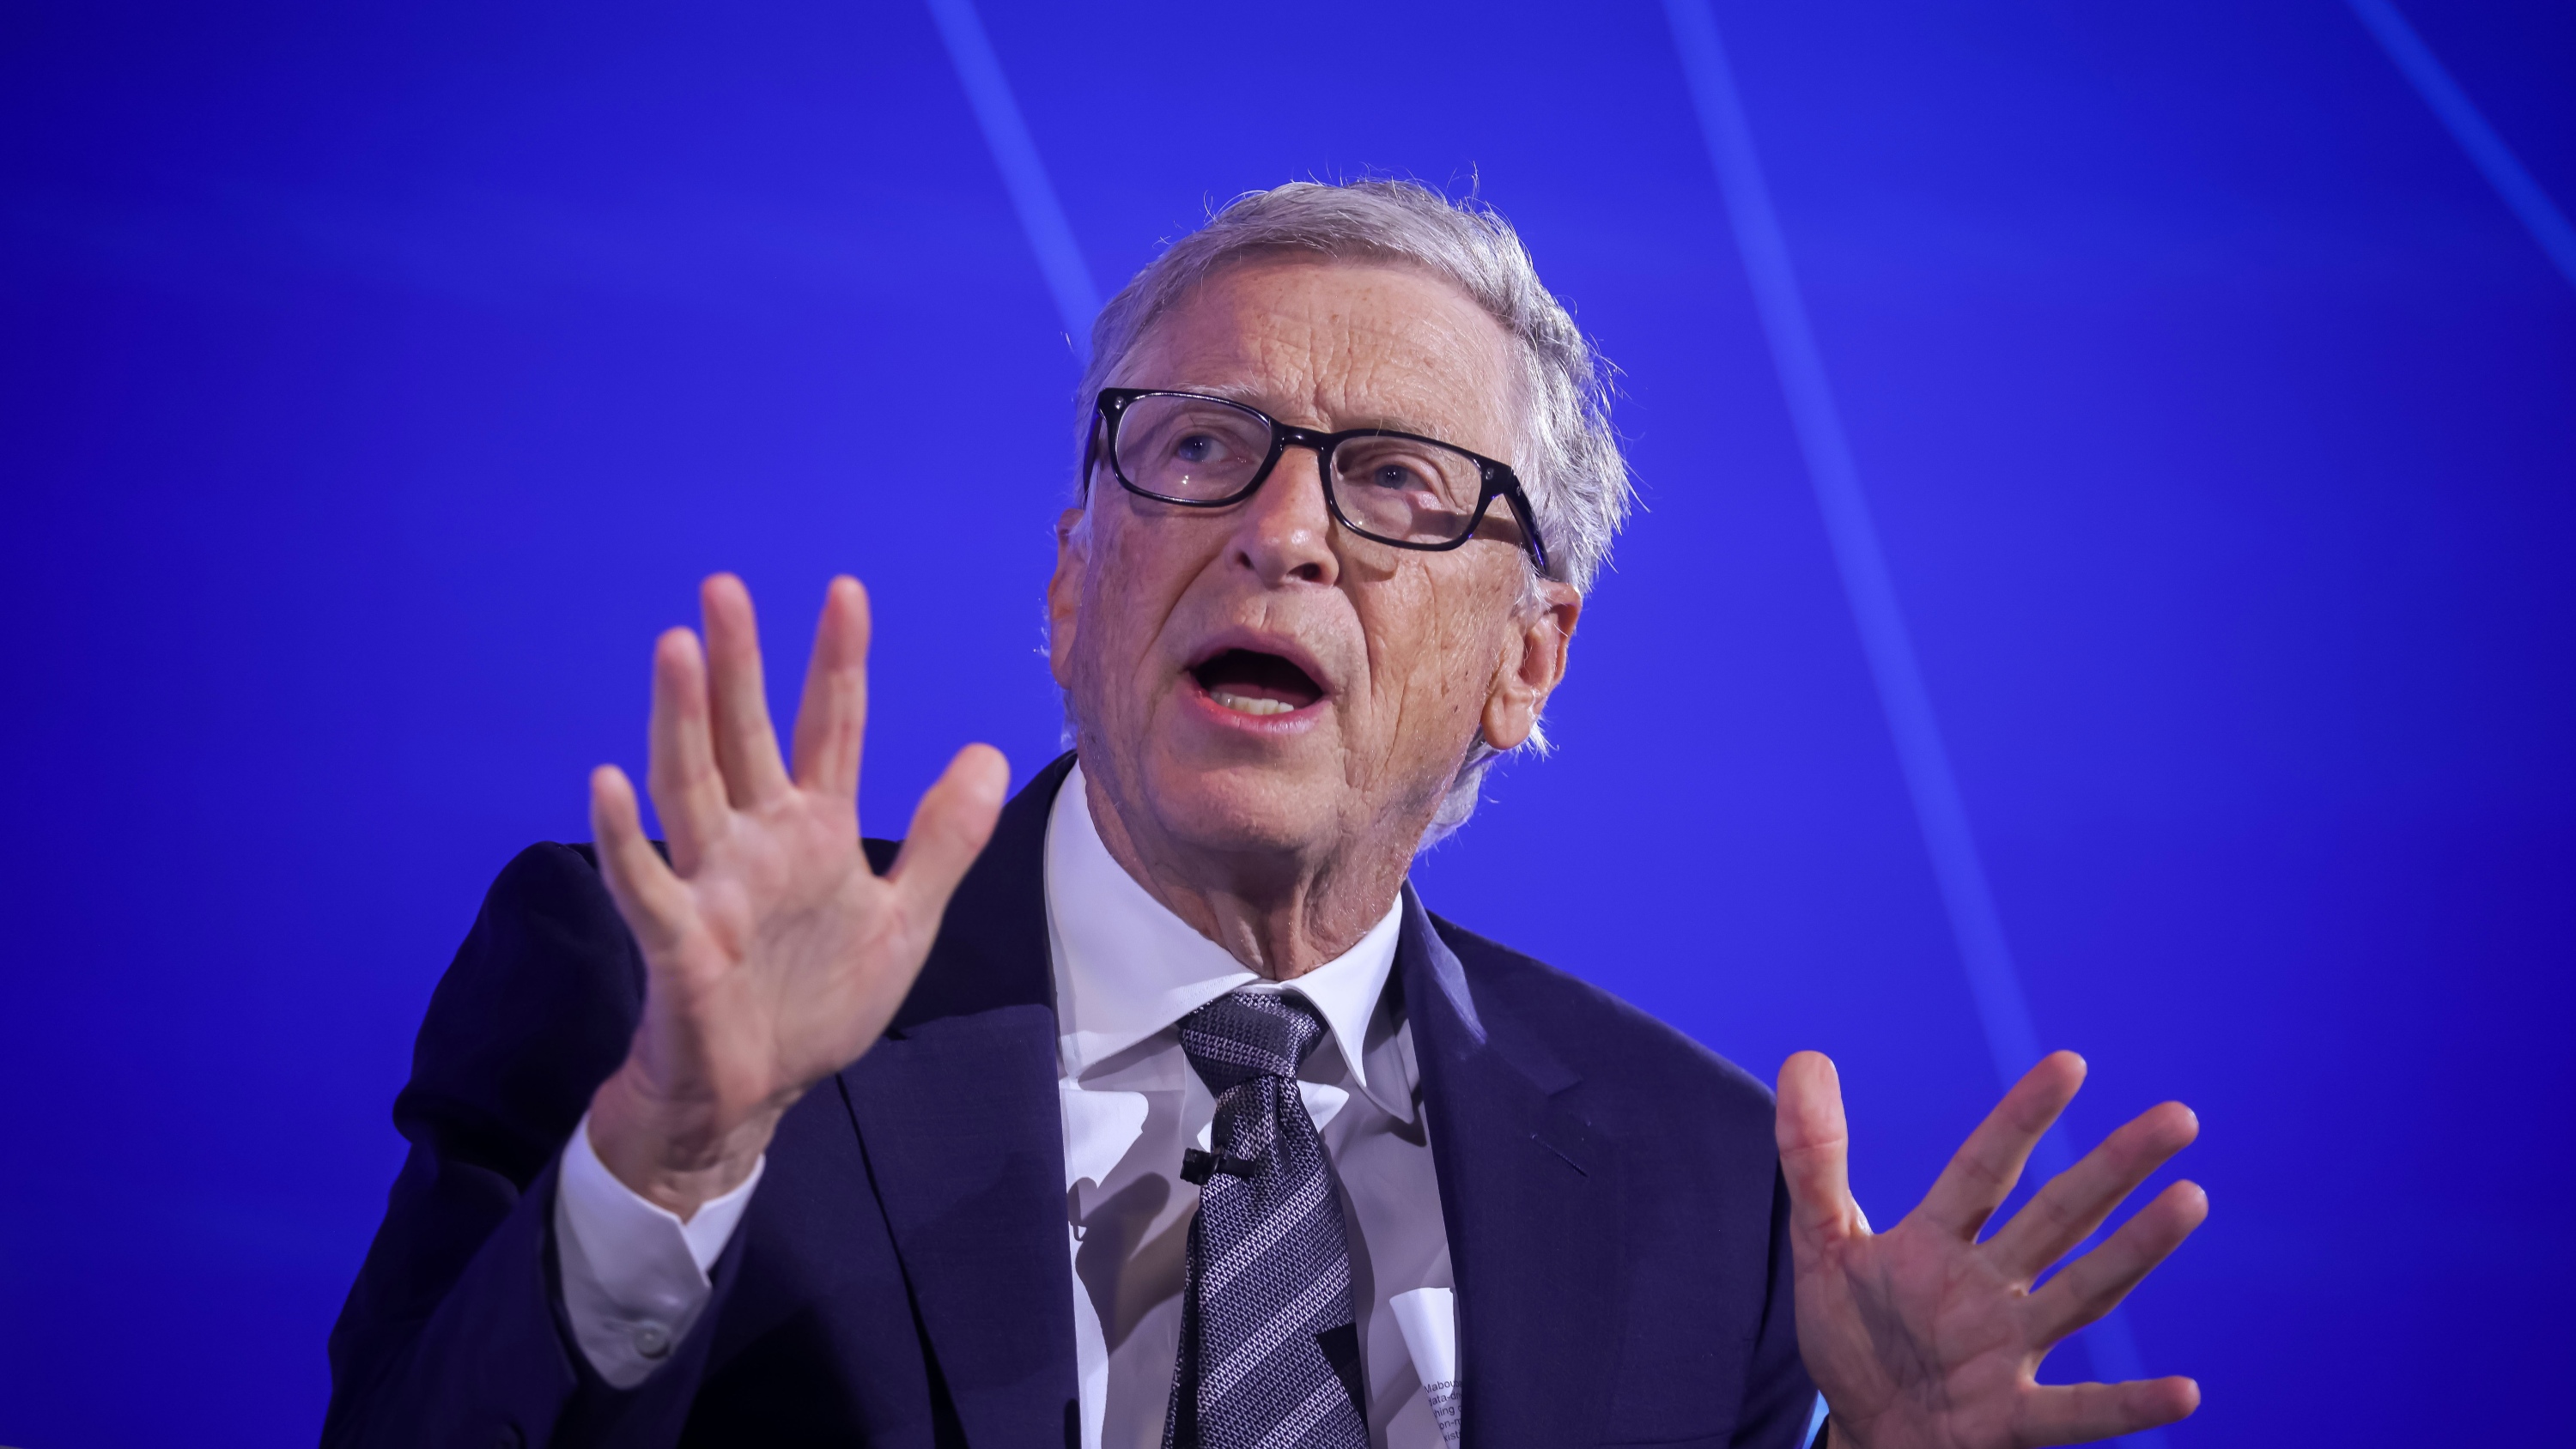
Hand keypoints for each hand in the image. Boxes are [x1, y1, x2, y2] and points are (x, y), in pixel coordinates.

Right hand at [585, 574, 1006, 1217]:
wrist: (756, 1096)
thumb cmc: (817, 1004)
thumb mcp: (905, 920)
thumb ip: (942, 841)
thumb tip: (986, 755)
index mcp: (814, 830)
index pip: (830, 728)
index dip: (837, 662)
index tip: (844, 590)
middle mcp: (756, 840)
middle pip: (744, 736)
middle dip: (737, 665)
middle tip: (723, 586)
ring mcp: (712, 884)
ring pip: (690, 787)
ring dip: (681, 720)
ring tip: (675, 649)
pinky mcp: (679, 940)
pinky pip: (646, 882)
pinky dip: (626, 837)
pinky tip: (607, 783)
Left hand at [1778, 1051, 2205, 1448]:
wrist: (1866, 1431)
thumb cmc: (1856, 1336)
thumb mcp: (1821, 1245)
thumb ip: (1813, 1159)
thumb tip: (1807, 1056)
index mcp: (1940, 1240)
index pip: (1985, 1168)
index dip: (2021, 1118)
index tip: (2070, 1063)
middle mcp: (1988, 1287)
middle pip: (2057, 1216)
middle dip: (2112, 1167)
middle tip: (2178, 1116)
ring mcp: (2006, 1350)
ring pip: (2082, 1293)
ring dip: (2136, 1250)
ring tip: (2191, 1198)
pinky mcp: (2009, 1419)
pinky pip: (2075, 1412)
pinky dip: (2127, 1405)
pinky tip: (2184, 1393)